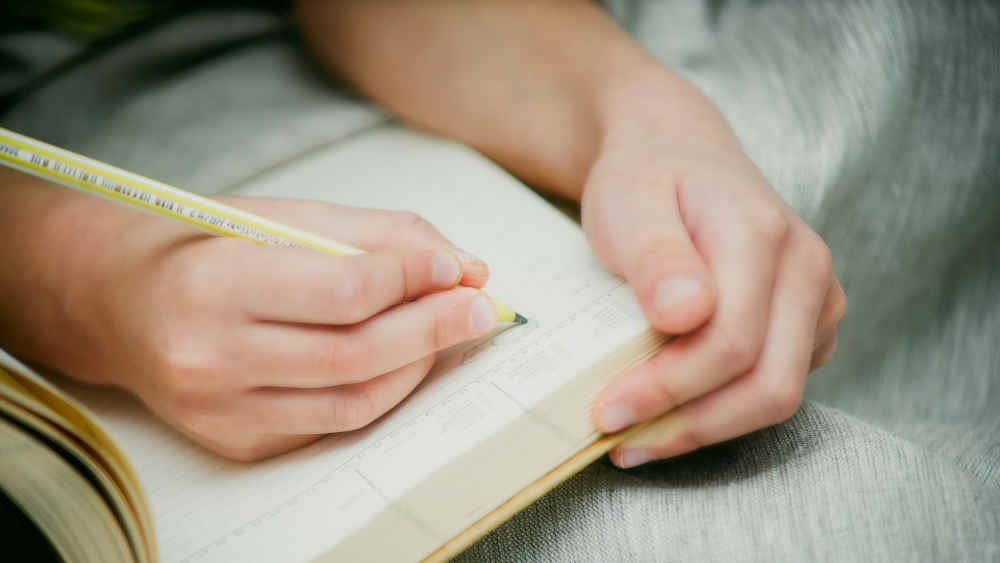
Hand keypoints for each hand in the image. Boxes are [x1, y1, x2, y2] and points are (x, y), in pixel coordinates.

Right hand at [1, 183, 495, 460]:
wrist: (121, 304)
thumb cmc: (209, 246)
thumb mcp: (286, 217)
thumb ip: (378, 236)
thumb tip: (463, 266)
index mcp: (215, 283)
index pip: (346, 291)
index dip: (414, 278)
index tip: (456, 266)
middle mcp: (210, 356)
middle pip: (357, 354)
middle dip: (434, 328)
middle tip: (481, 306)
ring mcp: (220, 411)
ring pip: (353, 401)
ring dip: (418, 366)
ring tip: (450, 331)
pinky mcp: (236, 442)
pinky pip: (332, 425)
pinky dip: (381, 392)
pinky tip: (402, 361)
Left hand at [584, 105, 845, 467]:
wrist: (676, 151)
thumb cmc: (646, 177)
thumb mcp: (629, 203)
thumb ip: (656, 256)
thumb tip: (686, 315)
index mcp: (763, 234)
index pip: (731, 341)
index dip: (669, 389)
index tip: (607, 411)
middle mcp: (806, 267)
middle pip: (770, 383)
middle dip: (690, 424)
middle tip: (618, 440)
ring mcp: (817, 297)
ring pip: (778, 393)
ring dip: (705, 428)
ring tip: (636, 438)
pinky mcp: (810, 323)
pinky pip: (776, 384)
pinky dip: (721, 411)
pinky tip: (667, 413)